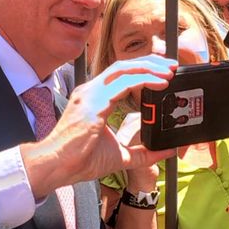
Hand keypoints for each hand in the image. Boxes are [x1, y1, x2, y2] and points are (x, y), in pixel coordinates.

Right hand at [21, 55, 176, 198]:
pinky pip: (124, 83)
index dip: (143, 70)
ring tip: (169, 72)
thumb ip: (143, 153)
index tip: (163, 74)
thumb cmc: (79, 160)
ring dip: (149, 67)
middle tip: (172, 66)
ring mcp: (91, 94)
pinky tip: (159, 82)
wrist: (57, 166)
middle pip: (123, 66)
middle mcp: (91, 91)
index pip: (121, 75)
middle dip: (150, 63)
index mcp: (94, 99)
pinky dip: (144, 79)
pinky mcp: (93, 101)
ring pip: (124, 69)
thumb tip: (166, 152)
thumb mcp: (120, 155)